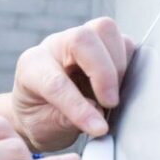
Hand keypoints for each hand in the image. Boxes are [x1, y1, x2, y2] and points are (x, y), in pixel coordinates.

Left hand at [13, 17, 135, 152]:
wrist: (40, 110)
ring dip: (117, 64)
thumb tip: (96, 110)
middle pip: (82, 38)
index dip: (78, 106)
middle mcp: (54, 46)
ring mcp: (78, 40)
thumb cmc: (39, 117)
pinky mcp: (100, 43)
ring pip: (105, 30)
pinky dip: (128, 63)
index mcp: (32, 67)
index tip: (98, 128)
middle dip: (103, 73)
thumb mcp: (42, 128)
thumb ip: (65, 121)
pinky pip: (123, 41)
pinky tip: (119, 85)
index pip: (55, 81)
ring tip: (112, 94)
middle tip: (110, 103)